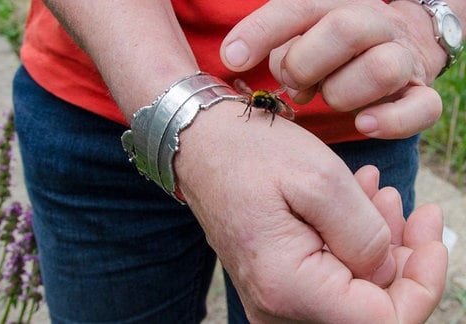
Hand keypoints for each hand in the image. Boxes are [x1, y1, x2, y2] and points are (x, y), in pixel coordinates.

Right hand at [174, 105, 446, 321]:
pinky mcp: (274, 283)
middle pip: (369, 310)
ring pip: (352, 294)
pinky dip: (351, 245)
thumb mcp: (320, 179)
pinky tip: (356, 204)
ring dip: (378, 247)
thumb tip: (386, 271)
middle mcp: (276, 306)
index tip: (432, 237)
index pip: (381, 322)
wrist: (199, 147)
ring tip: (378, 195)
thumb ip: (366, 235)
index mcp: (288, 285)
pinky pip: (329, 279)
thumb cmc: (250, 154)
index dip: (422, 285)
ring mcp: (273, 299)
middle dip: (402, 260)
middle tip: (407, 207)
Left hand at [220, 0, 444, 138]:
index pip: (297, 8)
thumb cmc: (331, 47)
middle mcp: (374, 25)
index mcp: (336, 6)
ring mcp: (402, 59)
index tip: (232, 58)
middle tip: (293, 82)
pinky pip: (420, 108)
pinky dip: (390, 121)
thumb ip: (273, 45)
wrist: (397, 46)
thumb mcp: (299, 36)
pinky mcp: (421, 94)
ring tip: (327, 98)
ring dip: (341, 93)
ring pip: (381, 69)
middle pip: (345, 29)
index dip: (261, 33)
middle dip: (306, 63)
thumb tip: (236, 59)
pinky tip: (363, 124)